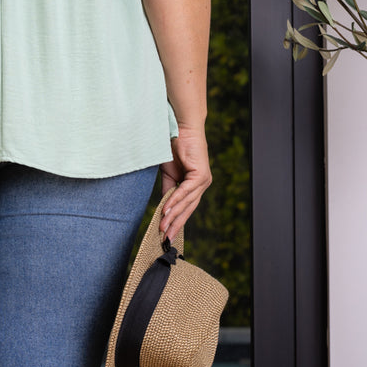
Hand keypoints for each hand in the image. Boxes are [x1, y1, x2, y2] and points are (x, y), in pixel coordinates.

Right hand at [159, 124, 210, 240]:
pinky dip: (175, 200)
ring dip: (173, 215)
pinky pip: (186, 191)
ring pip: (187, 202)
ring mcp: (203, 180)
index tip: (167, 235)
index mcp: (195, 185)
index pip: (186, 208)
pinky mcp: (201, 174)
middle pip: (188, 209)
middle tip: (166, 238)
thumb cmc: (174, 147)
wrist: (180, 128)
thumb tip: (164, 208)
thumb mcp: (168, 174)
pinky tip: (166, 209)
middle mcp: (202, 184)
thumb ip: (168, 190)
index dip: (177, 221)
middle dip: (176, 224)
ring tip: (163, 227)